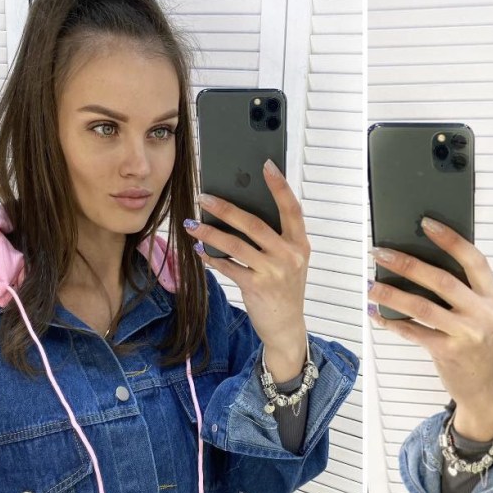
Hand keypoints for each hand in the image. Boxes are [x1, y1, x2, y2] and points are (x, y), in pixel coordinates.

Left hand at [187, 161, 309, 381]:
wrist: (286, 327)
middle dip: (225, 208)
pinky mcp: (256, 287)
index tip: (266, 165)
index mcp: (300, 244)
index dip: (280, 186)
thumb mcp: (289, 262)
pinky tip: (199, 251)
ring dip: (209, 233)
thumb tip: (239, 213)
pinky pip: (228, 266)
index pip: (292, 209)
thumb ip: (275, 240)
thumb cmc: (284, 289)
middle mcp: (289, 256)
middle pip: (254, 224)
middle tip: (203, 197)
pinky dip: (211, 258)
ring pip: (235, 244)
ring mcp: (274, 272)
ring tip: (192, 224)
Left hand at [367, 218, 492, 439]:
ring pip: (422, 306)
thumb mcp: (479, 313)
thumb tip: (417, 259)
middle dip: (407, 264)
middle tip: (381, 253)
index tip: (425, 223)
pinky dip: (393, 322)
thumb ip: (462, 290)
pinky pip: (414, 331)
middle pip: (442, 280)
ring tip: (370, 284)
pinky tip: (376, 313)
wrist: (482, 386)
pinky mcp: (448, 352)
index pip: (474, 259)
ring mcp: (467, 334)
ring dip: (391, 294)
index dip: (450, 239)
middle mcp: (484, 313)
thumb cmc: (475, 343)